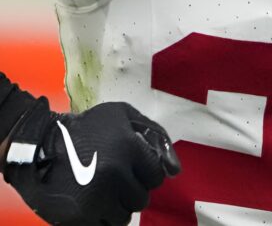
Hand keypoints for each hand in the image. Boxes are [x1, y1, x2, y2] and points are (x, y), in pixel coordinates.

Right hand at [3, 99, 179, 224]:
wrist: (39, 145)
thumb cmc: (86, 128)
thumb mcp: (122, 115)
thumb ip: (155, 134)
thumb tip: (176, 169)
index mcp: (129, 148)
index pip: (156, 176)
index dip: (146, 173)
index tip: (132, 169)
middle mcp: (115, 174)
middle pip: (141, 198)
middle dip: (132, 191)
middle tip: (115, 181)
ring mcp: (96, 197)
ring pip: (125, 215)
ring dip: (118, 206)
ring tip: (103, 191)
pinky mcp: (79, 216)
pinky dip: (102, 218)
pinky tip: (94, 203)